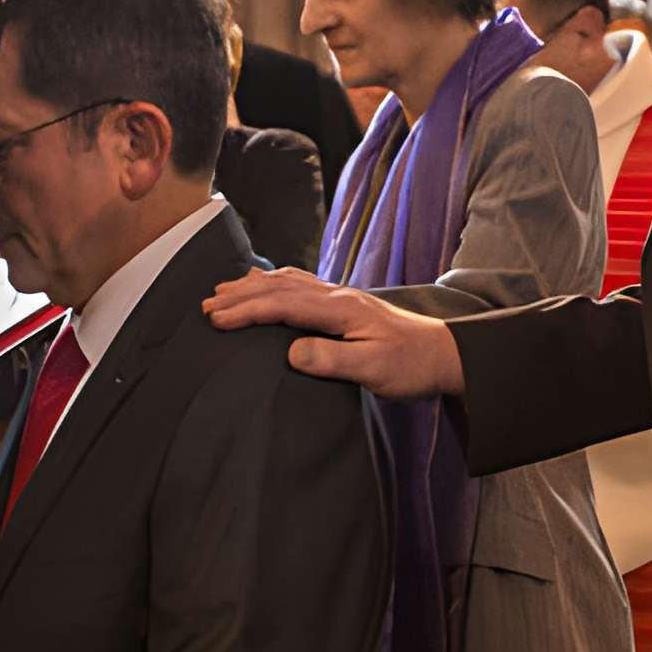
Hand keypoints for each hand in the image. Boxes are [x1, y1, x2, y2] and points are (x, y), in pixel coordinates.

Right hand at [202, 269, 464, 398]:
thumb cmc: (411, 365)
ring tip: (223, 291)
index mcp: (340, 309)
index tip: (216, 319)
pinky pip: (301, 286)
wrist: (446, 355)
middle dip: (240, 295)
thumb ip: (332, 359)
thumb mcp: (374, 369)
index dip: (247, 310)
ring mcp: (341, 298)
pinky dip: (275, 283)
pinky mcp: (345, 306)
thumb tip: (291, 353)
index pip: (283, 305)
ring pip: (288, 282)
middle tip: (205, 306)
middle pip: (279, 288)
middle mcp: (337, 296)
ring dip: (253, 286)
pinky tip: (268, 285)